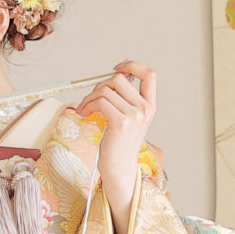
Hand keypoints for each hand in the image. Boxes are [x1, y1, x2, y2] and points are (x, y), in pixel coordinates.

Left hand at [77, 60, 156, 220]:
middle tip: (92, 98)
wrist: (119, 167)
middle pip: (119, 78)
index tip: (118, 68)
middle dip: (100, 85)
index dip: (133, 65)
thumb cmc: (119, 143)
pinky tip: (84, 114)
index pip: (149, 74)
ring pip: (106, 90)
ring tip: (85, 108)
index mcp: (150, 105)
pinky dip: (87, 105)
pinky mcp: (121, 123)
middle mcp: (145, 109)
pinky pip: (100, 101)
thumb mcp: (130, 118)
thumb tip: (113, 75)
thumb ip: (126, 98)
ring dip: (89, 97)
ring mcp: (134, 116)